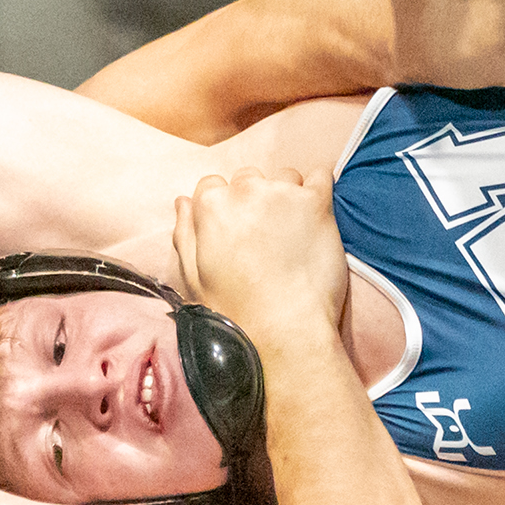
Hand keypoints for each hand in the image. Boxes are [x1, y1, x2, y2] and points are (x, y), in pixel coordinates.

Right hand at [172, 168, 349, 345]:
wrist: (285, 329)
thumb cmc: (236, 311)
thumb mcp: (193, 276)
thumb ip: (186, 233)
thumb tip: (183, 201)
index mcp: (210, 206)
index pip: (214, 186)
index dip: (227, 209)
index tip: (239, 232)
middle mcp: (245, 190)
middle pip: (249, 178)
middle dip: (256, 199)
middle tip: (268, 235)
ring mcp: (283, 193)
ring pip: (285, 178)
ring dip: (289, 196)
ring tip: (294, 232)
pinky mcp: (317, 203)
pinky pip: (321, 176)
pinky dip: (319, 188)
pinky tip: (316, 215)